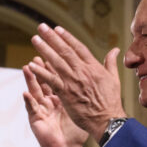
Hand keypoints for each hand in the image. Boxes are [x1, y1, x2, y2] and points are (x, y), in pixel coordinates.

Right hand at [23, 58, 87, 146]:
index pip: (57, 78)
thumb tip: (93, 81)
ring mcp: (41, 110)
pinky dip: (28, 102)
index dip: (56, 66)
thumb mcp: (83, 110)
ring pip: (34, 92)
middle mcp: (48, 101)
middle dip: (41, 68)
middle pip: (43, 81)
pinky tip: (25, 94)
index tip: (56, 52)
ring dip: (30, 80)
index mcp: (60, 97)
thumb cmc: (75, 132)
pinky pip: (32, 110)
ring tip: (27, 68)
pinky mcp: (36, 120)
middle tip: (38, 54)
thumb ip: (86, 94)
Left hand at [28, 23, 125, 141]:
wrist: (107, 120)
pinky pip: (51, 80)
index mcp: (94, 67)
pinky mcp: (66, 93)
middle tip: (41, 27)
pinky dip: (41, 72)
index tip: (57, 29)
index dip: (67, 37)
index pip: (78, 47)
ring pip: (56, 62)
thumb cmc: (111, 101)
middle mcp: (82, 71)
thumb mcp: (114, 79)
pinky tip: (32, 65)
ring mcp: (73, 81)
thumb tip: (115, 49)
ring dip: (44, 49)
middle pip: (65, 51)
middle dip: (52, 38)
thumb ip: (111, 62)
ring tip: (35, 39)